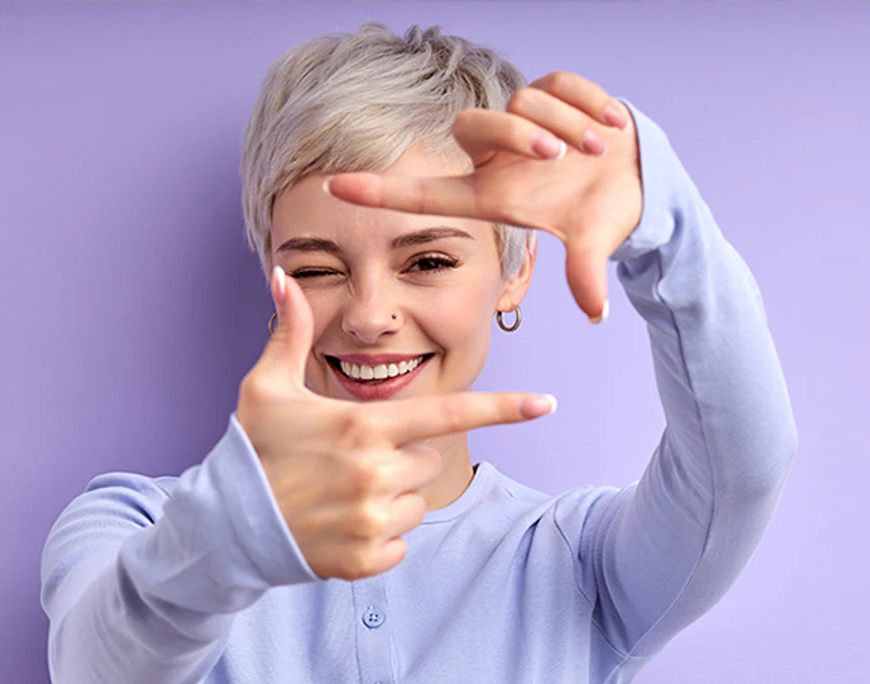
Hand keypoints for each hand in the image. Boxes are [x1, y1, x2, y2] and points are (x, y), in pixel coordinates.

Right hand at [235, 267, 555, 580]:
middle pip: (429, 457)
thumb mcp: (267, 386)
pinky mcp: (367, 560)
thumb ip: (290, 332)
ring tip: (341, 493)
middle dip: (401, 454)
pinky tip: (339, 524)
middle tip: (352, 458)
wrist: (224, 526)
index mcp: (364, 426)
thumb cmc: (251, 449)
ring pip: (418, 500)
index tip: (547, 403)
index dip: (503, 407)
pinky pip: (402, 542)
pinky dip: (379, 536)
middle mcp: (376, 473)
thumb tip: (283, 276)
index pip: (450, 413)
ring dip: (391, 496)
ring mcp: (373, 521)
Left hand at [325, 71, 642, 321]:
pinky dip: (590, 103)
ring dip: (565, 125)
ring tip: (596, 149)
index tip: (333, 187)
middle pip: (472, 125)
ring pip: (521, 102)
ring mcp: (520, 121)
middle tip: (561, 158)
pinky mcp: (551, 91)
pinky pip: (560, 84)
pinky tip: (610, 126)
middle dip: (519, 136)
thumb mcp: (591, 242)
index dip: (380, 191)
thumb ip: (586, 273)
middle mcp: (495, 157)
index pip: (424, 193)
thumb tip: (597, 312)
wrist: (638, 176)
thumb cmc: (599, 211)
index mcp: (491, 195)